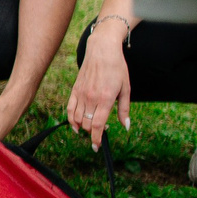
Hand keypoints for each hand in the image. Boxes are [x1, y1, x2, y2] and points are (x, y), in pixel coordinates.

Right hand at [68, 23, 133, 148]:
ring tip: (89, 129)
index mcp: (106, 99)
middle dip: (93, 133)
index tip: (97, 147)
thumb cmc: (117, 68)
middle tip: (100, 133)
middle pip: (87, 124)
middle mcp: (91, 98)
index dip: (96, 139)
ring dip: (83, 128)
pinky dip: (71, 120)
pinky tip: (75, 126)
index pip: (98, 125)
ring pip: (77, 119)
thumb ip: (124, 109)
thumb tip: (126, 126)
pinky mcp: (75, 90)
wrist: (102, 50)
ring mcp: (81, 94)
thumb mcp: (126, 88)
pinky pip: (69, 109)